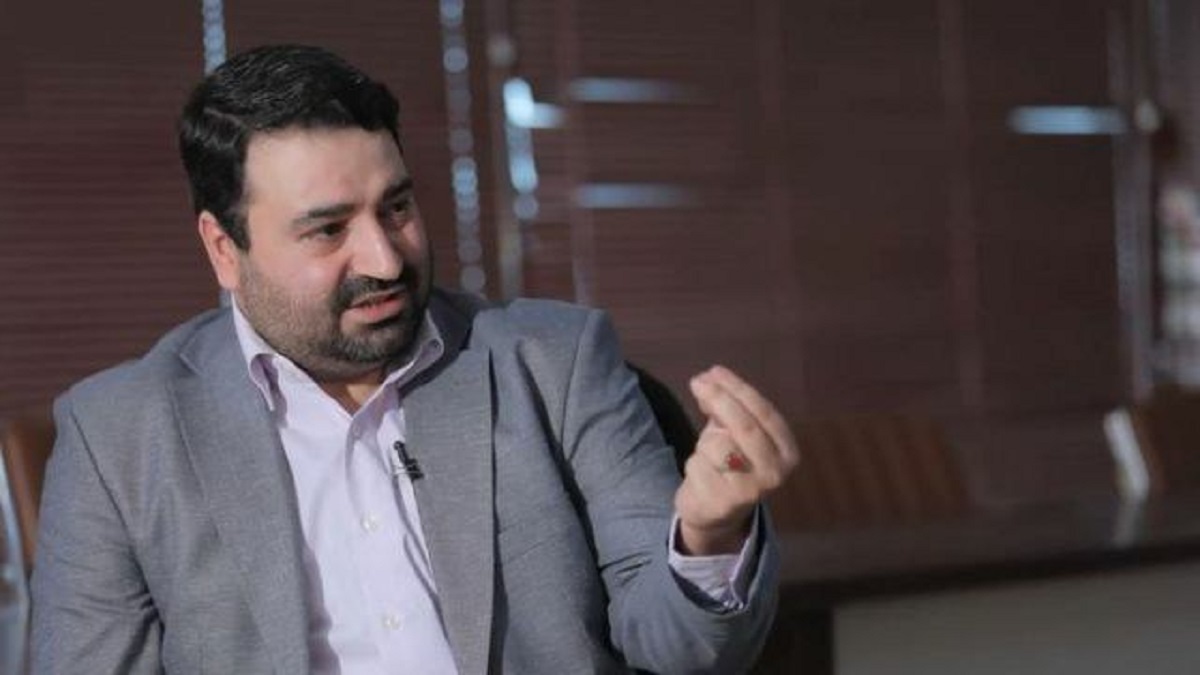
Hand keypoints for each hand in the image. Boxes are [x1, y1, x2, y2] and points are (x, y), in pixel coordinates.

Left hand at [673, 365, 798, 554]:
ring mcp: (752, 492)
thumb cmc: (728, 464)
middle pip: (744, 426)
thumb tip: (708, 378)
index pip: (764, 412)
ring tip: (708, 457)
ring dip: (703, 443)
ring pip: (716, 446)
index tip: (713, 372)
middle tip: (697, 382)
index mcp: (787, 451)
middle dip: (719, 399)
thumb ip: (726, 407)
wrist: (716, 515)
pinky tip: (702, 477)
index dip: (737, 389)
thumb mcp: (733, 433)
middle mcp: (777, 473)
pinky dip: (693, 464)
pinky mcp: (724, 504)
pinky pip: (698, 465)